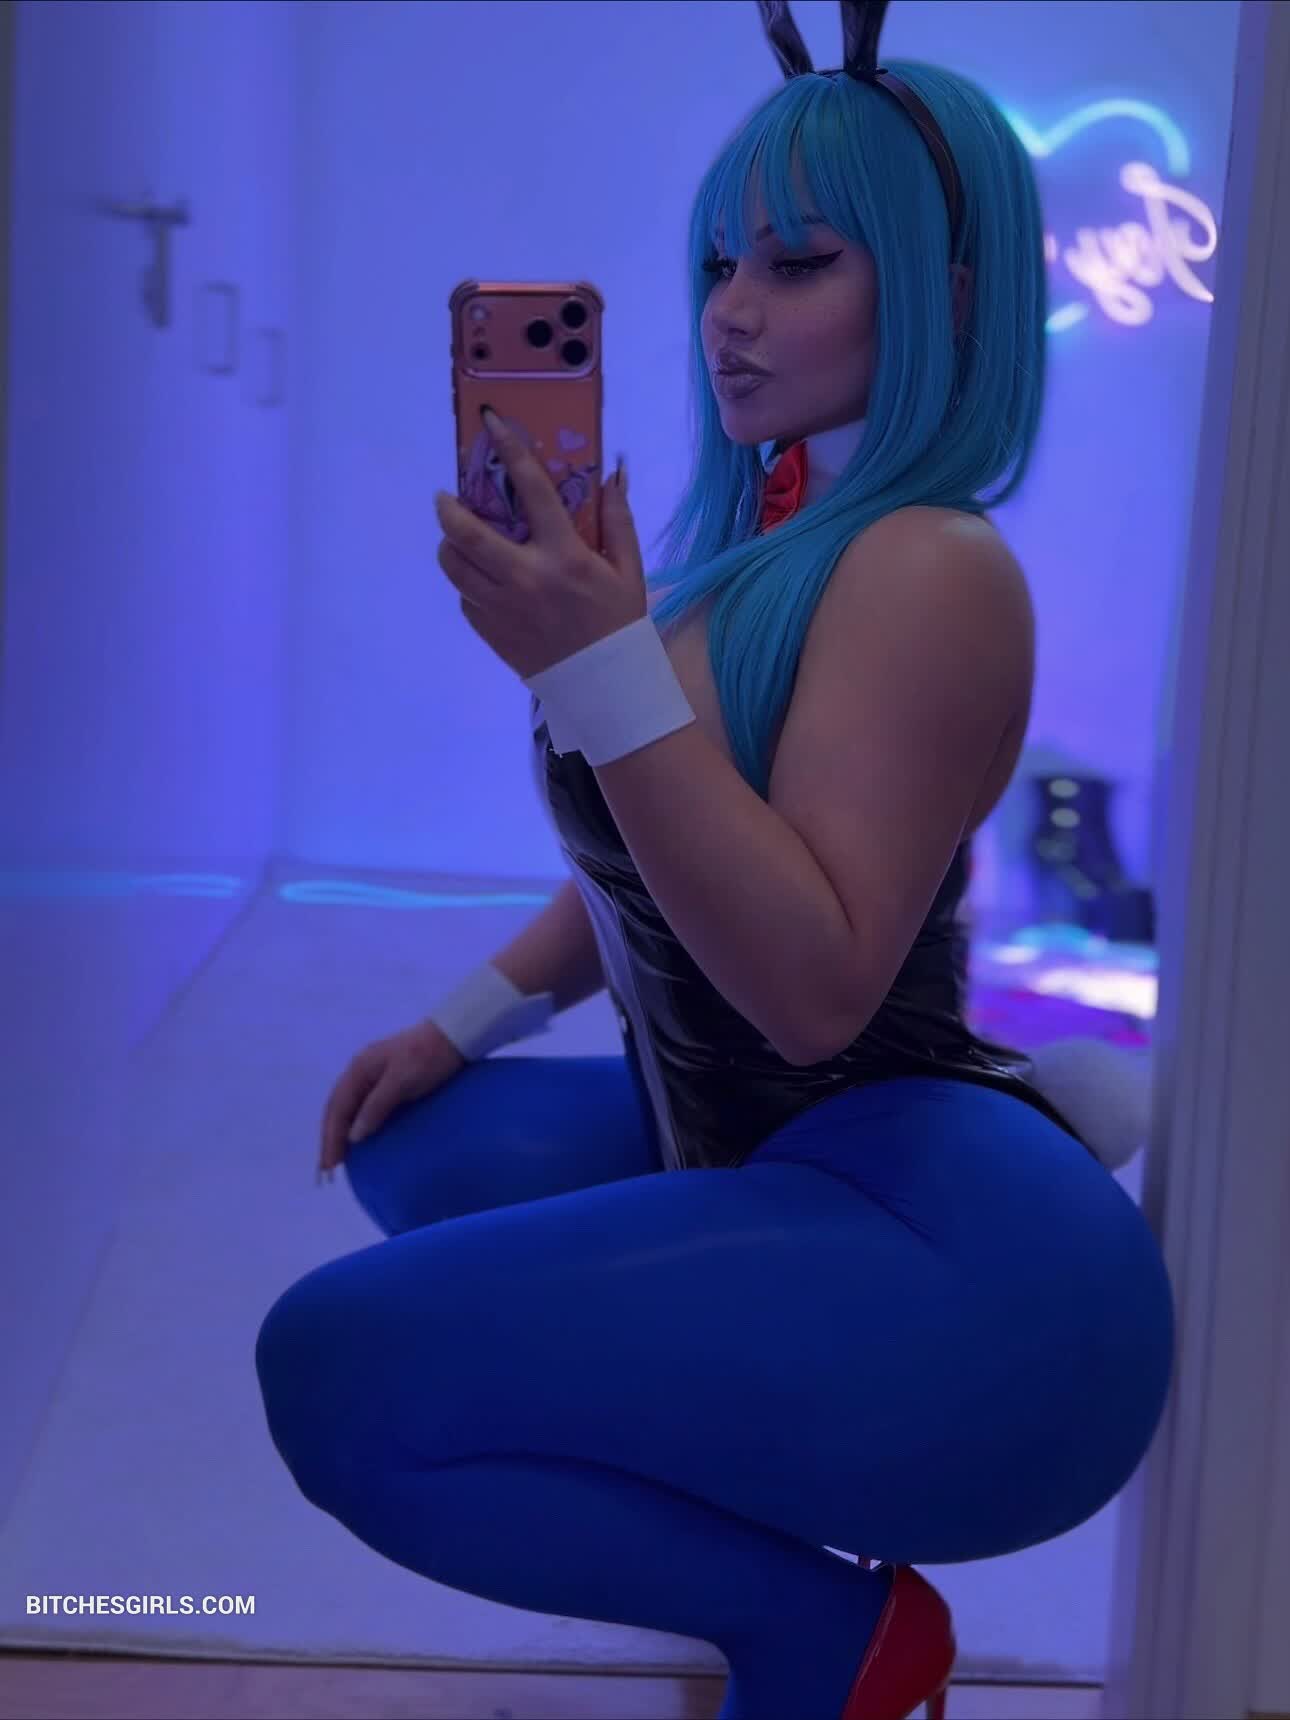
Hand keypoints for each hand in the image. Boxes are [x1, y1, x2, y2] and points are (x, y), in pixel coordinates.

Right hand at [317, 1019, 465, 1180]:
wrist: (454, 1036)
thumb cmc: (428, 1058)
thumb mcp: (401, 1081)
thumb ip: (376, 1107)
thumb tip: (353, 1136)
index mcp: (358, 1070)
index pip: (337, 1109)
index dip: (331, 1138)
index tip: (329, 1166)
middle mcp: (359, 1072)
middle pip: (337, 1110)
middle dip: (330, 1139)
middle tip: (326, 1171)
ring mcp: (372, 1076)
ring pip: (347, 1109)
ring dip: (339, 1134)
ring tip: (337, 1160)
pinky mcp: (386, 1082)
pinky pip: (362, 1107)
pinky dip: (355, 1125)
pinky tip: (358, 1139)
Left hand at [434, 408, 645, 678]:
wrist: (604, 686)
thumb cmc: (618, 623)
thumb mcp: (628, 570)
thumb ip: (618, 521)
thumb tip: (612, 475)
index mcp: (563, 556)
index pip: (532, 491)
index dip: (511, 451)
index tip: (492, 425)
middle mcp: (525, 578)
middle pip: (467, 533)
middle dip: (449, 509)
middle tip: (446, 499)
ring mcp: (501, 607)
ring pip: (454, 566)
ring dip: (450, 546)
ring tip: (458, 539)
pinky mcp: (489, 631)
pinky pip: (464, 597)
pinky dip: (468, 582)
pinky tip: (482, 578)